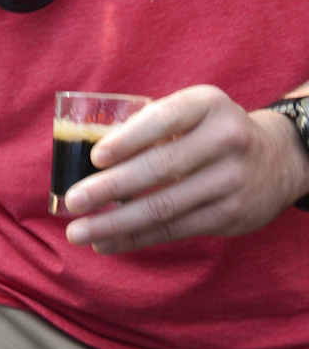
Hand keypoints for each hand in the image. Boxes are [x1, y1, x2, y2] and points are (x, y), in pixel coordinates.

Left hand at [63, 85, 308, 253]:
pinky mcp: (229, 215)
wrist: (277, 159)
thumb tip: (81, 157)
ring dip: (114, 223)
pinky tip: (104, 243)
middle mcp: (225, 140)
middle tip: (72, 201)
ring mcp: (230, 180)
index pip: (164, 119)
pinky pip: (173, 230)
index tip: (95, 157)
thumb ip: (147, 126)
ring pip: (163, 207)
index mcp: (207, 105)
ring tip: (78, 232)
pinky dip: (134, 239)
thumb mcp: (190, 114)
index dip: (128, 139)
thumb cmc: (208, 133)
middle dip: (110, 187)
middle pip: (160, 168)